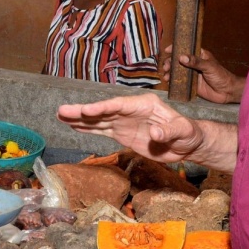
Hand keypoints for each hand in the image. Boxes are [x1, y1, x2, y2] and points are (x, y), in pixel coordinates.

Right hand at [57, 94, 203, 163]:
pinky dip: (87, 128)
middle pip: (103, 110)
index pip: (119, 105)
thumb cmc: (188, 133)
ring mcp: (124, 121)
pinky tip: (73, 126)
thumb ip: (169, 130)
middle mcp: (130, 110)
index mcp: (144, 104)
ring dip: (80, 119)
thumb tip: (154, 133)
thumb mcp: (183, 131)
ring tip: (60, 116)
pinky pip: (101, 130)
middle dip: (82, 111)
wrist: (187, 144)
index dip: (102, 108)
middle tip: (62, 110)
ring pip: (98, 120)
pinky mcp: (122, 133)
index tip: (86, 110)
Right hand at [160, 45, 244, 103]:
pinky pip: (179, 81)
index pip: (185, 49)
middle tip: (166, 67)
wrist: (227, 91)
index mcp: (199, 55)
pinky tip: (168, 82)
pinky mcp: (190, 84)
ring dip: (170, 72)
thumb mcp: (209, 66)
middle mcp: (193, 63)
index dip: (175, 48)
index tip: (167, 50)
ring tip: (166, 76)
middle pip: (178, 60)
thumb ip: (196, 62)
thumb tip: (182, 57)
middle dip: (169, 62)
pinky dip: (173, 81)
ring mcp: (191, 74)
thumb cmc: (221, 75)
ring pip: (177, 71)